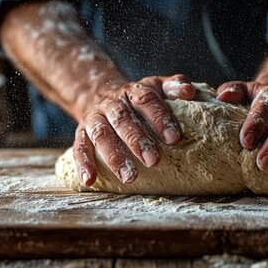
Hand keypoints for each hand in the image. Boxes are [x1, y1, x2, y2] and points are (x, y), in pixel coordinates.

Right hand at [74, 75, 195, 185]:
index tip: (174, 138)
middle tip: (154, 161)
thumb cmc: (139, 100)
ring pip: (101, 134)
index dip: (160, 118)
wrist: (100, 94)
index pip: (146, 100)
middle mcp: (111, 103)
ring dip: (114, 156)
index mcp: (133, 92)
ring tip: (129, 178)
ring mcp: (94, 118)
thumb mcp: (156, 87)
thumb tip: (189, 91)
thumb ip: (174, 87)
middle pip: (122, 119)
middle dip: (137, 140)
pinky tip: (90, 180)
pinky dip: (83, 163)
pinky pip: (79, 147)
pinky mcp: (81, 133)